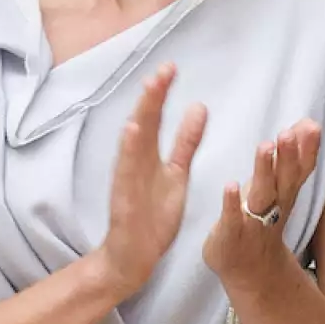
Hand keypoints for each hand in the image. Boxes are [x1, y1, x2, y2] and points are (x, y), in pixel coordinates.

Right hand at [96, 65, 207, 302]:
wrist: (134, 256)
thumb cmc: (153, 216)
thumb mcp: (176, 173)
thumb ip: (185, 142)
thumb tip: (199, 107)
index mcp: (150, 155)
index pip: (156, 118)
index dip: (162, 93)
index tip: (171, 67)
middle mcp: (136, 162)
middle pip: (144, 122)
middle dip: (153, 96)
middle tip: (165, 69)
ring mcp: (128, 180)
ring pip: (134, 142)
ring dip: (142, 115)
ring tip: (151, 89)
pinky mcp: (125, 199)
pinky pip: (127, 173)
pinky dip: (129, 151)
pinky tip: (132, 131)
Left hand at [203, 120, 321, 293]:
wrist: (250, 271)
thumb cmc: (262, 220)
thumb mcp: (281, 188)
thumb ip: (293, 156)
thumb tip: (308, 123)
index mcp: (284, 194)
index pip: (300, 170)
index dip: (307, 150)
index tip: (311, 126)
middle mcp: (273, 207)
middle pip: (284, 181)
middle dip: (287, 157)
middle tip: (286, 133)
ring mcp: (253, 222)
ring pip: (261, 195)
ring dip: (264, 172)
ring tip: (265, 146)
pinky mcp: (231, 235)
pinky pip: (232, 219)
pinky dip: (232, 204)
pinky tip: (230, 185)